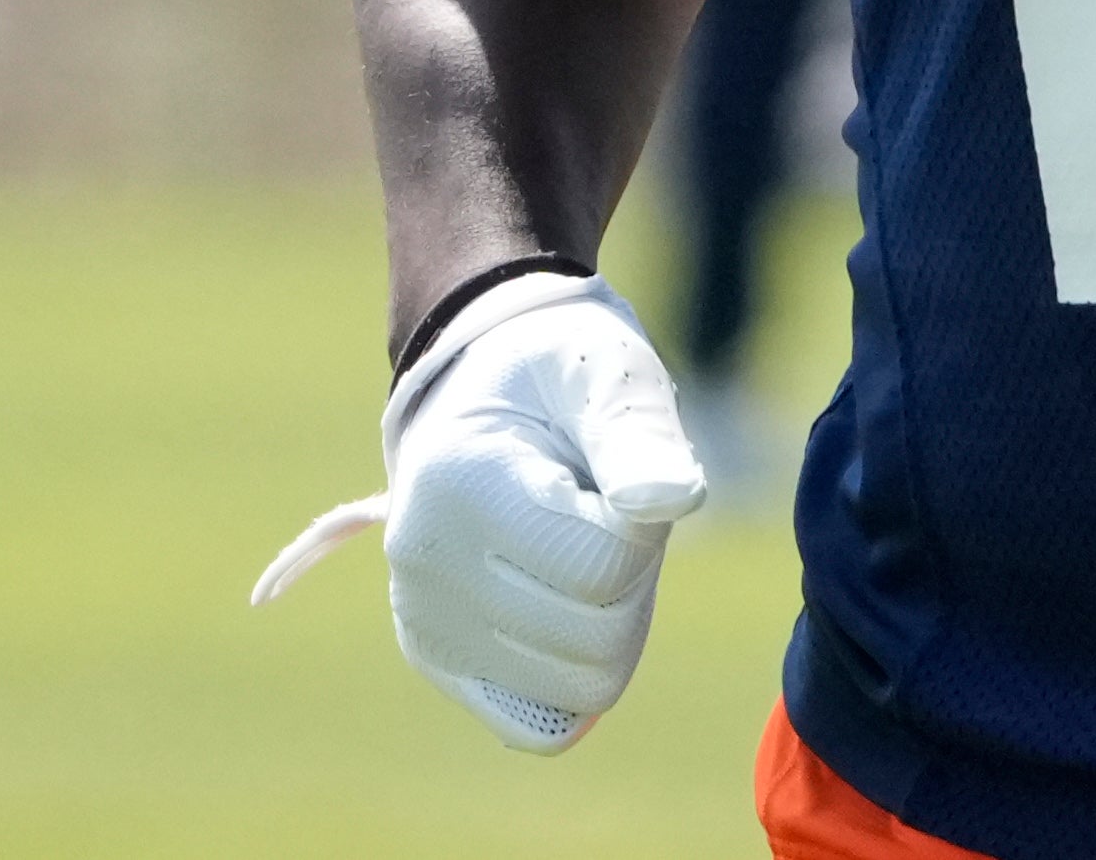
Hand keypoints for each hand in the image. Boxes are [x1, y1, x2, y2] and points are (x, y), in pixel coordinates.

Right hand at [247, 270, 706, 751]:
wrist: (481, 388)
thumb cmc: (560, 378)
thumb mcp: (606, 371)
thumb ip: (640, 432)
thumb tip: (673, 499)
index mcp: (460, 482)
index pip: (602, 564)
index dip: (645, 526)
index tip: (623, 475)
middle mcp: (424, 561)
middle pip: (597, 635)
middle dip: (631, 575)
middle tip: (603, 510)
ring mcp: (422, 618)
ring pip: (580, 686)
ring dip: (608, 617)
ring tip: (577, 542)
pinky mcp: (434, 656)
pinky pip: (540, 724)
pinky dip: (575, 677)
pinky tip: (567, 607)